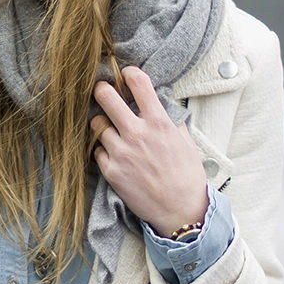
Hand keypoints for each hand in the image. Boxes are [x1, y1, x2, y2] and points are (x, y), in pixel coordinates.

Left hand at [91, 66, 207, 237]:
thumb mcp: (185, 141)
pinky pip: (97, 150)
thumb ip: (170, 120)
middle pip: (106, 96)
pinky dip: (103, 150)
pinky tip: (114, 154)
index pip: (139, 84)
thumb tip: (161, 103)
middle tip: (103, 91)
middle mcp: (137, 134)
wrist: (180, 210)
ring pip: (97, 124)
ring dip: (103, 124)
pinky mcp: (111, 171)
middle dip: (102, 90)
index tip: (126, 74)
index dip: (130, 73)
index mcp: (159, 123)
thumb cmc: (186, 175)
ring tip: (111, 130)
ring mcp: (122, 152)